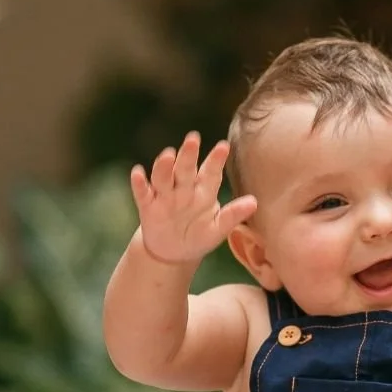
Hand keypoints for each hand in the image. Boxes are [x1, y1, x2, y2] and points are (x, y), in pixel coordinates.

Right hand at [130, 134, 256, 265]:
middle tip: (193, 138)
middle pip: (186, 169)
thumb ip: (233, 215)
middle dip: (189, 154)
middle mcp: (184, 188)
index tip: (224, 146)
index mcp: (204, 190)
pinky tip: (138, 172)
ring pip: (164, 177)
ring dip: (165, 166)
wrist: (174, 253)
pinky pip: (143, 193)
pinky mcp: (148, 206)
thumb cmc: (199, 236)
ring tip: (168, 154)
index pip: (211, 172)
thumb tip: (254, 202)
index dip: (216, 160)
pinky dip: (139, 183)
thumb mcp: (218, 229)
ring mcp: (165, 195)